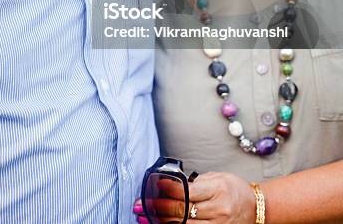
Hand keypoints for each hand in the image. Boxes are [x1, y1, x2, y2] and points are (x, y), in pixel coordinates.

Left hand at [133, 172, 255, 222]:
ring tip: (145, 216)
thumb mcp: (218, 177)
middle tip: (140, 203)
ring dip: (162, 222)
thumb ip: (196, 182)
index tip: (153, 183)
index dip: (168, 187)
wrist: (256, 208)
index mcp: (218, 189)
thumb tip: (171, 183)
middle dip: (158, 207)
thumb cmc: (234, 189)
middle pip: (182, 210)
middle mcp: (218, 210)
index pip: (188, 190)